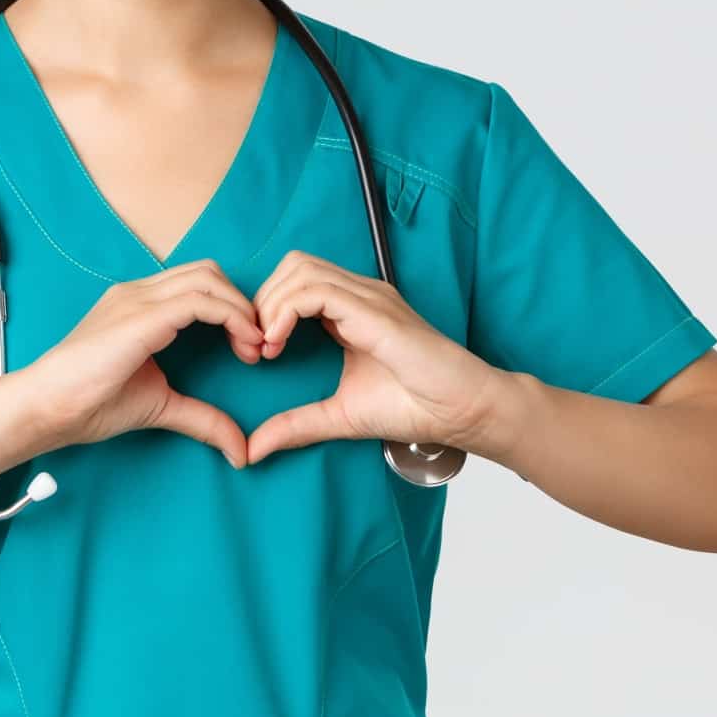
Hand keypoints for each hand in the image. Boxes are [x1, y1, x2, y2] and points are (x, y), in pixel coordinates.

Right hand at [13, 259, 266, 469]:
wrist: (45, 407)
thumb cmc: (87, 403)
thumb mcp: (160, 406)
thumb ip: (200, 418)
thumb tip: (239, 449)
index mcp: (138, 305)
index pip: (198, 285)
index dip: (232, 309)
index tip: (249, 348)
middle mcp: (138, 293)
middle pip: (208, 272)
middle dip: (241, 303)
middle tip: (256, 346)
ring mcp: (138, 299)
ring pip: (208, 278)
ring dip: (241, 309)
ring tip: (253, 347)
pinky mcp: (141, 316)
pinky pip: (199, 300)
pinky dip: (230, 317)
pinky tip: (241, 344)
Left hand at [247, 251, 501, 464]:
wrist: (463, 410)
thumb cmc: (416, 407)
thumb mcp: (340, 417)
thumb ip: (296, 426)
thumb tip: (253, 450)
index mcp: (352, 309)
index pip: (295, 282)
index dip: (266, 309)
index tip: (257, 354)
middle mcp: (359, 294)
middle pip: (292, 266)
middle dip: (262, 301)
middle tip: (255, 348)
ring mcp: (369, 297)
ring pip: (300, 270)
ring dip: (270, 305)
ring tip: (267, 346)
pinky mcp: (374, 310)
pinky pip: (316, 291)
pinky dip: (286, 311)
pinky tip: (279, 342)